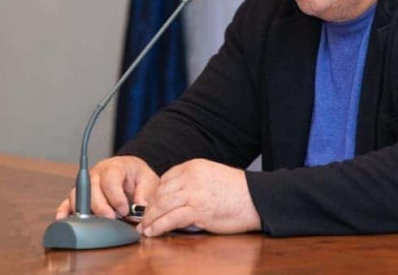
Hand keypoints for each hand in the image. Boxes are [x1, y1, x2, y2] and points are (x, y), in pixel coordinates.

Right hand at [54, 155, 158, 219]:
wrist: (131, 173)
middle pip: (91, 188)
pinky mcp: (79, 195)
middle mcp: (97, 173)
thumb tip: (139, 210)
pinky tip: (63, 219)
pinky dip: (64, 210)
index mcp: (115, 166)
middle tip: (111, 218)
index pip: (110, 179)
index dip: (116, 197)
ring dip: (85, 210)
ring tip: (93, 224)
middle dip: (101, 206)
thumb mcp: (148, 181)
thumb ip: (145, 195)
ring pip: (78, 195)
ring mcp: (86, 184)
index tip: (124, 210)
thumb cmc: (138, 176)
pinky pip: (67, 201)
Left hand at [138, 159, 260, 236]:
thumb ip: (194, 181)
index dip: (155, 194)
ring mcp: (194, 193)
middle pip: (160, 193)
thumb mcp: (213, 176)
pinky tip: (152, 232)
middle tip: (141, 219)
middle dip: (148, 208)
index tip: (150, 206)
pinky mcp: (198, 210)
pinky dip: (158, 226)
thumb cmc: (237, 191)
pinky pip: (171, 219)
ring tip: (144, 228)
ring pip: (161, 205)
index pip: (165, 179)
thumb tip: (177, 195)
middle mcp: (192, 177)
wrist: (256, 198)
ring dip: (149, 219)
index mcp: (195, 166)